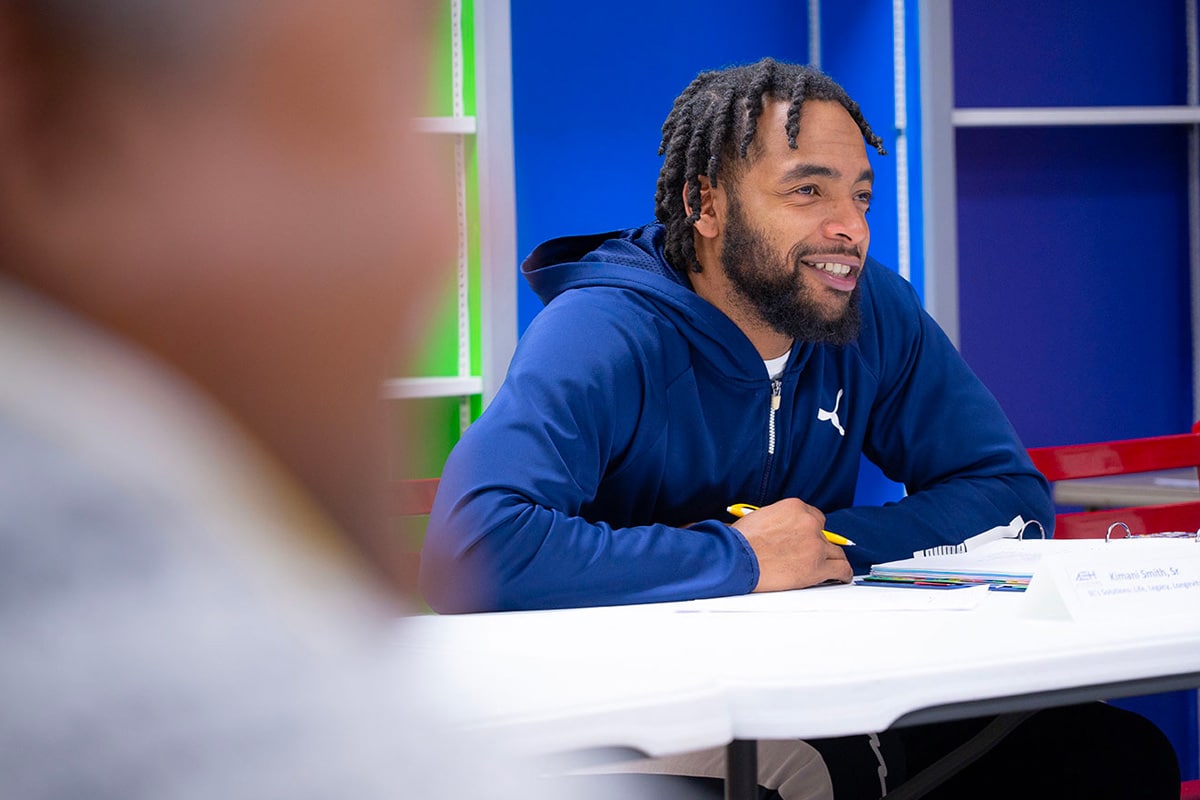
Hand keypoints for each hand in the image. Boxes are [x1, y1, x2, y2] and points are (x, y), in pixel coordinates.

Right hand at [731, 498, 851, 591]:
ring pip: (835, 552)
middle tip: (808, 555)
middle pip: (824, 534)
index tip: (806, 538)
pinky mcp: (817, 566)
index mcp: (795, 507)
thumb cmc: (740, 541)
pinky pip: (841, 569)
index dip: (810, 530)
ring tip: (829, 567)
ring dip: (830, 558)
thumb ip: (776, 521)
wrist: (737, 558)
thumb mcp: (758, 517)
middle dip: (817, 544)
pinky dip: (842, 574)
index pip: (814, 517)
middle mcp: (809, 523)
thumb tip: (776, 530)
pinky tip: (840, 577)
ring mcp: (815, 545)